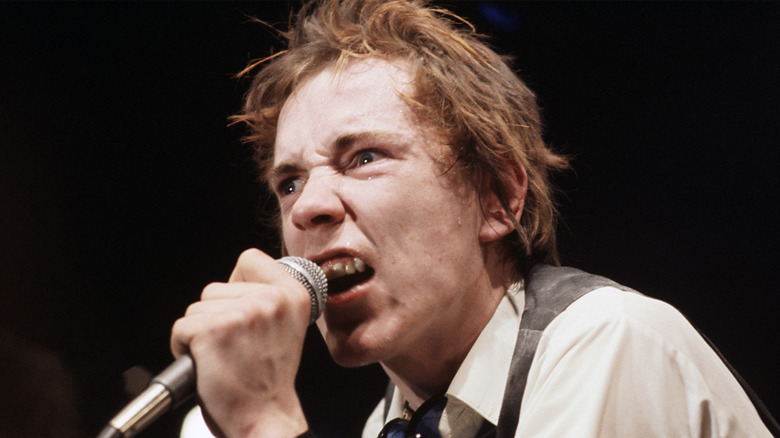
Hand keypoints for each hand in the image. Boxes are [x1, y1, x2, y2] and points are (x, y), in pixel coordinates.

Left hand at [171, 249, 310, 437]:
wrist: (264, 419)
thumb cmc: (268, 380)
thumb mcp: (283, 327)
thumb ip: (266, 299)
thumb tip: (235, 282)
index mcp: (294, 294)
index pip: (250, 259)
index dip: (237, 285)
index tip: (245, 314)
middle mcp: (272, 299)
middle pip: (215, 287)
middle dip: (216, 316)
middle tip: (237, 348)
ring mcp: (242, 312)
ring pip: (196, 308)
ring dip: (200, 333)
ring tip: (224, 357)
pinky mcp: (212, 330)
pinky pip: (180, 328)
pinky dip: (184, 348)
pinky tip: (209, 365)